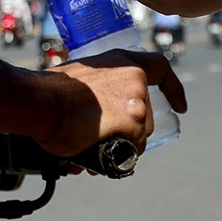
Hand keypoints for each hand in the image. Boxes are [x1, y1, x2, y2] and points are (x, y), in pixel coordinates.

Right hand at [35, 49, 186, 157]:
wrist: (42, 101)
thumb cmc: (52, 90)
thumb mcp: (85, 76)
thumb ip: (102, 89)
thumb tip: (98, 119)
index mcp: (124, 62)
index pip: (160, 68)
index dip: (173, 88)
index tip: (180, 106)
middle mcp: (136, 80)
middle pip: (146, 116)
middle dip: (129, 132)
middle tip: (105, 139)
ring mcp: (138, 104)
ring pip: (138, 137)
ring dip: (120, 145)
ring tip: (92, 145)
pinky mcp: (134, 125)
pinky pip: (131, 152)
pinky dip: (116, 157)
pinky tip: (96, 154)